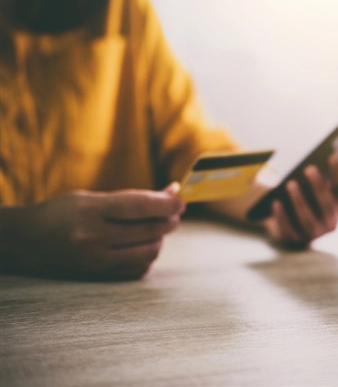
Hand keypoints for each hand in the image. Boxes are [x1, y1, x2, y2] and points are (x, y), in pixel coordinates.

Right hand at [0, 184, 184, 279]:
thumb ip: (130, 198)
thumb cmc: (61, 213)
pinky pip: (137, 269)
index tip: (181, 199)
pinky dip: (147, 257)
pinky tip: (142, 246)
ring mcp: (96, 260)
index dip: (166, 203)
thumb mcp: (91, 197)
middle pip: (148, 230)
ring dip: (160, 239)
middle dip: (169, 220)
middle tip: (174, 212)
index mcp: (89, 211)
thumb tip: (171, 193)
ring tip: (157, 229)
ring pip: (148, 252)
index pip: (139, 206)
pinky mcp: (98, 276)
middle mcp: (93, 237)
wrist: (23, 242)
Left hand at [262, 154, 337, 249]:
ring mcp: (314, 232)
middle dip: (319, 186)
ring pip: (308, 219)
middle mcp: (331, 220)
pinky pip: (289, 230)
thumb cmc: (312, 197)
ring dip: (300, 201)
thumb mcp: (328, 182)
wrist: (292, 223)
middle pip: (327, 204)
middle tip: (309, 168)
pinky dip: (282, 217)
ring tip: (290, 184)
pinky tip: (276, 203)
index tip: (333, 156)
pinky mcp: (295, 239)